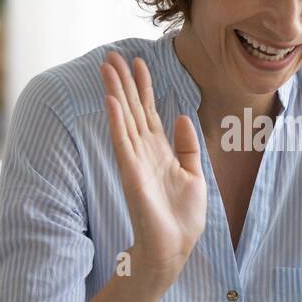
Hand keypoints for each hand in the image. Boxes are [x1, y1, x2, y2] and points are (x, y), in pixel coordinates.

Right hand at [101, 50, 206, 282]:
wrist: (174, 247)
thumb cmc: (182, 217)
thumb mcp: (194, 174)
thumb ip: (187, 145)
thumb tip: (181, 115)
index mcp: (160, 151)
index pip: (148, 111)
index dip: (143, 86)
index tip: (137, 61)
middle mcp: (144, 152)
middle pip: (132, 109)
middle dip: (123, 81)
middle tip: (111, 54)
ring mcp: (135, 161)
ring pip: (123, 118)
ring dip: (115, 92)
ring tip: (106, 66)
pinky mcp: (131, 173)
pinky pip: (122, 142)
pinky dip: (116, 121)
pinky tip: (111, 100)